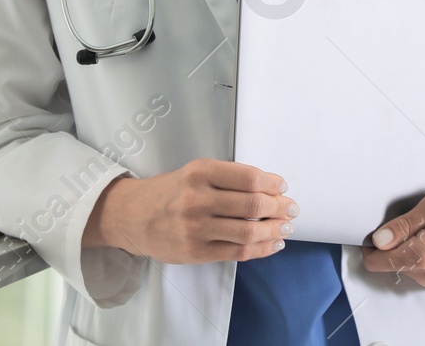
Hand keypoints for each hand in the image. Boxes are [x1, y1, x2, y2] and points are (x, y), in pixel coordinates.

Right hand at [82, 158, 299, 263]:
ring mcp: (196, 228)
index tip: (283, 188)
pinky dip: (261, 249)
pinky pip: (237, 252)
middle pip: (253, 204)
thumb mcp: (196, 172)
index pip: (249, 177)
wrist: (132, 216)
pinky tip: (272, 243)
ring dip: (274, 229)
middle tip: (292, 209)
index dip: (273, 184)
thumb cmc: (172, 191)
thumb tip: (273, 188)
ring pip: (248, 231)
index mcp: (201, 172)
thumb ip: (230, 178)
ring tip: (286, 228)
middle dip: (279, 207)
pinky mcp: (195, 252)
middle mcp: (198, 199)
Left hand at [360, 182, 424, 289]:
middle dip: (395, 242)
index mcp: (423, 258)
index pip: (377, 261)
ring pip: (406, 265)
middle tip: (417, 218)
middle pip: (391, 262)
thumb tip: (377, 240)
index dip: (373, 242)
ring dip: (410, 246)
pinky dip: (422, 252)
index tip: (381, 225)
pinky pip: (421, 268)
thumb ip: (403, 225)